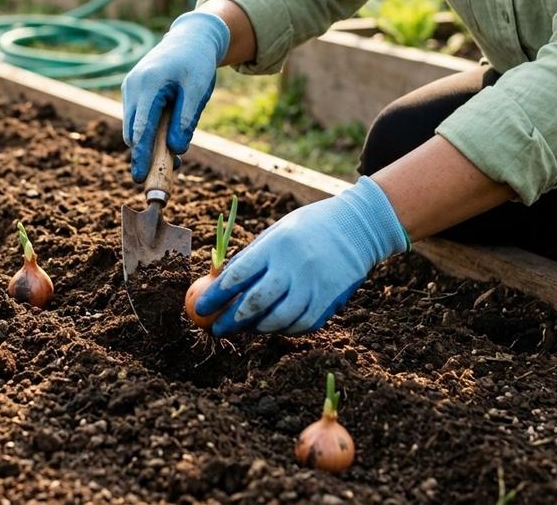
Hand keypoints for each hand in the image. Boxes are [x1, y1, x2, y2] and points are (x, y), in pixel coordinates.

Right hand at [121, 11, 229, 182]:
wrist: (189, 38)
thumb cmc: (197, 63)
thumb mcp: (199, 90)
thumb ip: (186, 119)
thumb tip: (176, 150)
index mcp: (149, 85)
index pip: (141, 128)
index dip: (141, 155)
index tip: (139, 178)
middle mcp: (133, 87)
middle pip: (133, 132)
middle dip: (146, 155)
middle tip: (169, 173)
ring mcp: (130, 89)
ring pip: (134, 128)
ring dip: (149, 145)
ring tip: (177, 157)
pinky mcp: (132, 92)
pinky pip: (137, 119)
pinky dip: (149, 133)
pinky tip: (169, 138)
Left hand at [195, 177, 408, 335]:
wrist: (356, 227)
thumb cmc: (307, 228)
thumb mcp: (276, 233)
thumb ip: (252, 258)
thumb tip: (219, 284)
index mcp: (275, 246)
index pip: (238, 276)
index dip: (215, 295)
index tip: (200, 308)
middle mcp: (294, 267)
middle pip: (256, 303)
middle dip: (231, 320)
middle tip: (216, 328)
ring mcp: (314, 286)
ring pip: (279, 320)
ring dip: (257, 328)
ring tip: (244, 328)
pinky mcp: (330, 300)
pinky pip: (302, 324)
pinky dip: (284, 329)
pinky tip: (272, 326)